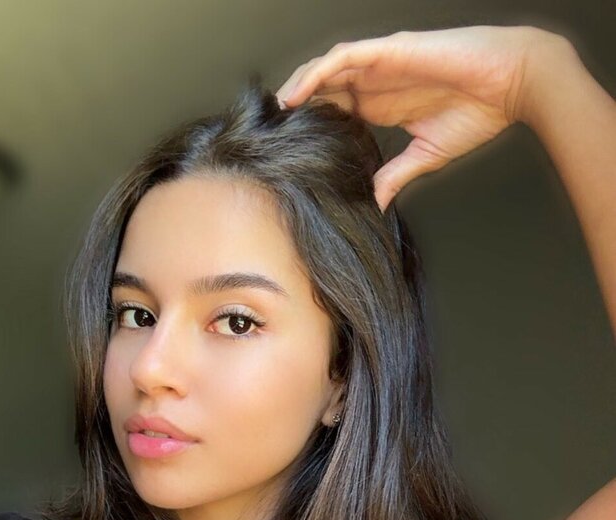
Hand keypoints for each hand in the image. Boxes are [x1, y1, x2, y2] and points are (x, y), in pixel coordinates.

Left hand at [275, 25, 571, 211]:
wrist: (513, 84)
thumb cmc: (479, 112)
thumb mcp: (425, 155)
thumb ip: (395, 176)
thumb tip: (374, 205)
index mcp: (383, 103)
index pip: (335, 110)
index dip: (309, 126)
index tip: (286, 151)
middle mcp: (377, 82)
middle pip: (322, 89)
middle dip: (295, 109)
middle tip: (269, 133)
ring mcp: (381, 64)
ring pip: (325, 70)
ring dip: (297, 88)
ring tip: (274, 113)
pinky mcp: (390, 51)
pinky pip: (343, 57)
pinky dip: (317, 73)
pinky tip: (297, 93)